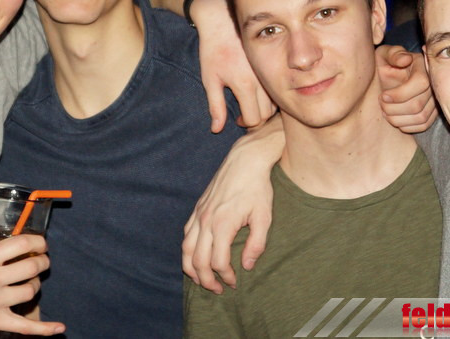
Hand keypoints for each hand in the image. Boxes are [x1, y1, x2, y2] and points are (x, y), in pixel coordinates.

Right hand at [0, 235, 62, 336]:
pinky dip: (45, 329)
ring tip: (30, 282)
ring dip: (35, 284)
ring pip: (31, 291)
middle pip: (32, 267)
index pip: (22, 244)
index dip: (37, 242)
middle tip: (40, 260)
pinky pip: (26, 327)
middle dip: (42, 261)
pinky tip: (59, 327)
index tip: (40, 243)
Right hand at [182, 116, 283, 292]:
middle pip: (197, 261)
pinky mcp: (197, 208)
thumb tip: (246, 265)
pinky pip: (186, 235)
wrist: (245, 160)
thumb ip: (256, 244)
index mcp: (223, 225)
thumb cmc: (257, 188)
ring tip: (202, 280)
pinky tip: (196, 257)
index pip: (218, 263)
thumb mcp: (264, 217)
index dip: (226, 277)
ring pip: (186, 250)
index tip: (235, 282)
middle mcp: (206, 221)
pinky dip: (187, 251)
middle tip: (218, 289)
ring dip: (192, 269)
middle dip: (206, 280)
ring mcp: (199, 214)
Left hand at [190, 0, 275, 131]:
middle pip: (267, 113)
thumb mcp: (210, 80)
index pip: (254, 119)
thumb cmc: (213, 50)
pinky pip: (277, 86)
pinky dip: (270, 93)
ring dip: (264, 106)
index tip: (236, 118)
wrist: (222, 20)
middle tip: (243, 111)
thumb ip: (216, 106)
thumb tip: (217, 129)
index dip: (245, 123)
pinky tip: (258, 89)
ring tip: (250, 101)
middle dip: (255, 117)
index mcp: (245, 85)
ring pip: (275, 101)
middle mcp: (261, 79)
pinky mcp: (272, 62)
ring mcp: (269, 70)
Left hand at [375, 46, 436, 132]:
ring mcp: (435, 99)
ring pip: (420, 117)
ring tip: (385, 112)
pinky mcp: (433, 112)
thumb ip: (393, 54)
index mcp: (423, 66)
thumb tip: (405, 59)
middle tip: (381, 104)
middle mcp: (433, 83)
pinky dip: (406, 126)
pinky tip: (395, 118)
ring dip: (398, 119)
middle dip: (394, 109)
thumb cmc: (386, 63)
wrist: (389, 76)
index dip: (400, 93)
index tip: (383, 96)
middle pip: (418, 104)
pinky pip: (424, 125)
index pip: (420, 83)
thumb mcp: (385, 54)